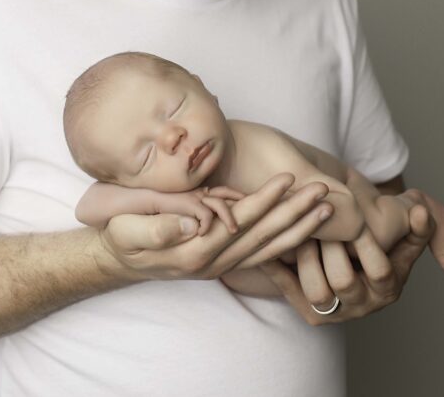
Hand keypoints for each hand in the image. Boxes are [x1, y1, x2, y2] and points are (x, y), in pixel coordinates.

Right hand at [97, 174, 333, 282]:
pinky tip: (305, 229)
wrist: (117, 261)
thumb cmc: (120, 238)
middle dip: (297, 213)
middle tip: (325, 192)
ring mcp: (221, 266)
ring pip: (270, 249)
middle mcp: (215, 263)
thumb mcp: (128, 230)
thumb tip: (194, 222)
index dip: (266, 199)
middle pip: (265, 237)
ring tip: (326, 208)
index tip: (289, 178)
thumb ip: (159, 227)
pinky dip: (288, 243)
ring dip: (300, 228)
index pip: (240, 221)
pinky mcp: (223, 263)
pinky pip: (263, 256)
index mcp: (196, 251)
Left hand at [260, 203, 433, 324]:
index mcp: (388, 289)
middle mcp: (363, 305)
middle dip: (331, 247)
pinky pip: (289, 291)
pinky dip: (277, 267)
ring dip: (306, 257)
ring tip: (299, 230)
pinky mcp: (310, 311)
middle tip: (318, 218)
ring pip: (317, 292)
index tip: (355, 219)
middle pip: (343, 281)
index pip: (380, 271)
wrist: (357, 268)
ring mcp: (336, 313)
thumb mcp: (405, 238)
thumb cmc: (384, 247)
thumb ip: (418, 227)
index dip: (367, 245)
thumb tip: (421, 213)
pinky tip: (268, 245)